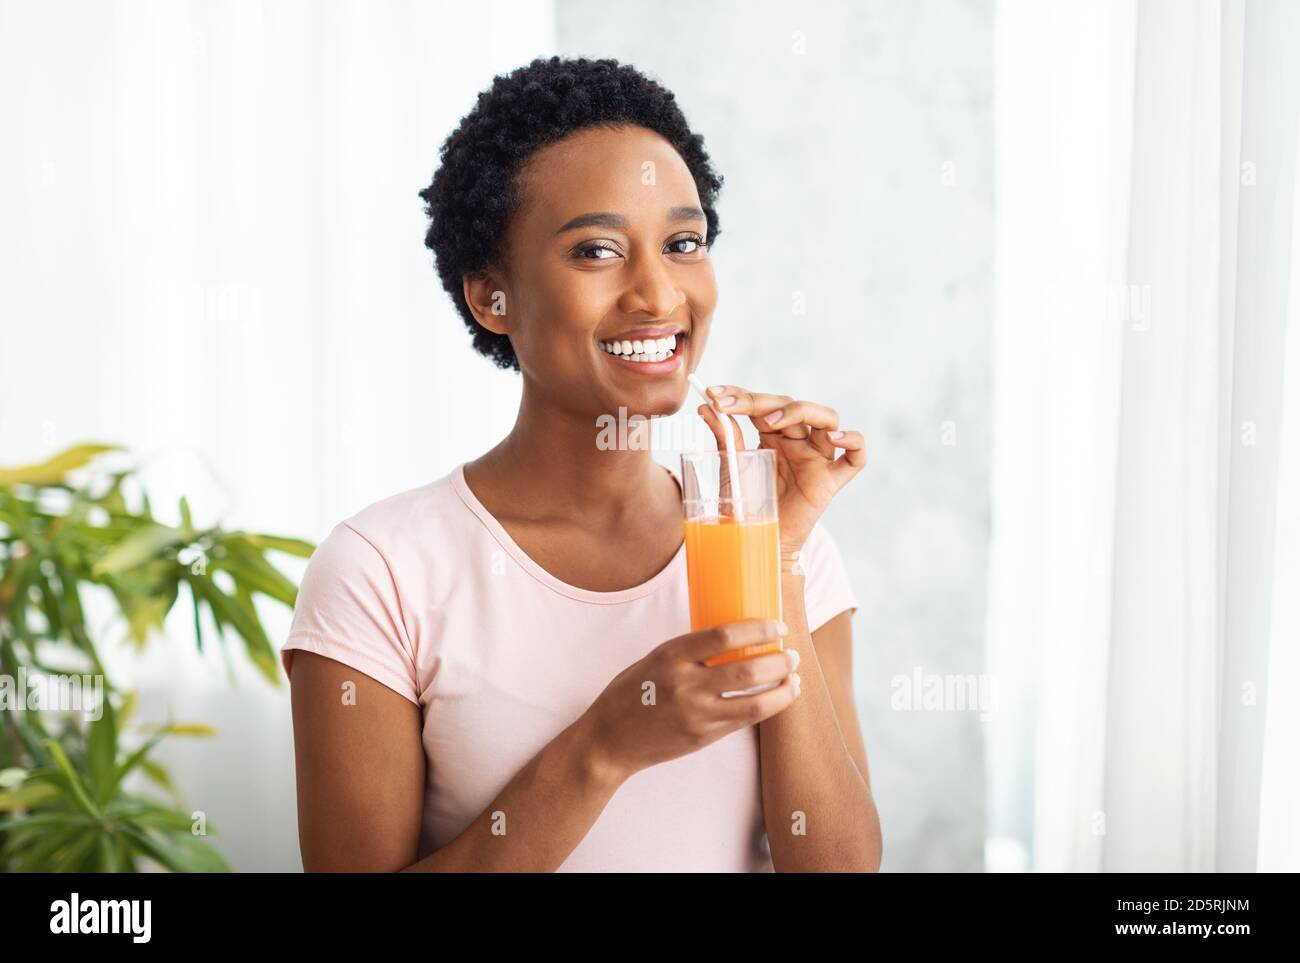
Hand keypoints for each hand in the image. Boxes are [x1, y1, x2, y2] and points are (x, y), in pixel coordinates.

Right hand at [583, 619, 800, 778]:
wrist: (609, 741)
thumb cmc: (629, 694)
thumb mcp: (655, 659)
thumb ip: (690, 651)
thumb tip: (735, 637)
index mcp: (671, 656)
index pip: (724, 636)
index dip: (758, 629)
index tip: (778, 625)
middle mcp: (685, 685)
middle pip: (748, 670)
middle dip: (779, 660)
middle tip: (792, 653)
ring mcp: (696, 715)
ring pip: (755, 702)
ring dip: (783, 688)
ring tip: (795, 677)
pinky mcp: (703, 737)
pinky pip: (745, 720)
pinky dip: (768, 707)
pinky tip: (779, 697)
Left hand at [696, 385, 865, 557]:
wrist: (752, 540)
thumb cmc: (744, 505)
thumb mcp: (731, 466)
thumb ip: (725, 436)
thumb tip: (706, 406)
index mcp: (774, 434)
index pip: (764, 403)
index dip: (741, 395)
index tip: (714, 395)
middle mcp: (798, 440)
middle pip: (790, 406)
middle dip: (758, 401)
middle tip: (729, 406)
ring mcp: (816, 458)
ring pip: (827, 418)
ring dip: (800, 411)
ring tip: (769, 422)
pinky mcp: (830, 481)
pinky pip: (856, 458)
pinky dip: (853, 442)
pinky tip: (834, 438)